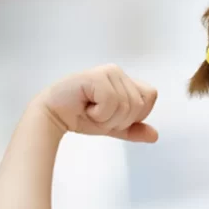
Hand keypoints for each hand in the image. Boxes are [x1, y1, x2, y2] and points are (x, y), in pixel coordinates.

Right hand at [38, 64, 158, 142]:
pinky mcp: (96, 76)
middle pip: (139, 104)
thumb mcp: (113, 126)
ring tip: (91, 110)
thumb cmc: (81, 116)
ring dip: (108, 118)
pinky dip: (99, 113)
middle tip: (98, 114)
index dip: (136, 113)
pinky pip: (112, 102)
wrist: (53, 116)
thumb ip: (134, 130)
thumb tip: (155, 136)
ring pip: (126, 105)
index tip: (113, 115)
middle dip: (119, 119)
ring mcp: (107, 72)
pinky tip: (85, 107)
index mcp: (125, 81)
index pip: (150, 96)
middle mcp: (117, 72)